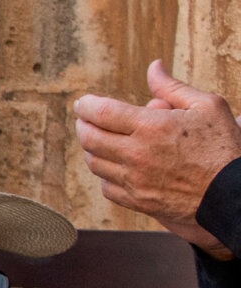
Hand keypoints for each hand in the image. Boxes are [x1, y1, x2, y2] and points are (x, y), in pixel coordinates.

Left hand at [74, 59, 240, 258]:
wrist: (232, 193)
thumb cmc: (224, 147)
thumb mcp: (206, 106)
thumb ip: (172, 87)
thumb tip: (153, 67)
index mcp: (151, 127)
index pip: (101, 113)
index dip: (86, 106)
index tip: (82, 103)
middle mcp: (136, 155)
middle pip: (90, 139)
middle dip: (83, 126)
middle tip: (85, 120)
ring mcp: (134, 181)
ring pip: (95, 163)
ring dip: (92, 149)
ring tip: (99, 139)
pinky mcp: (136, 201)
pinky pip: (106, 187)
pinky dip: (105, 174)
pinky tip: (114, 165)